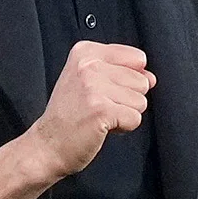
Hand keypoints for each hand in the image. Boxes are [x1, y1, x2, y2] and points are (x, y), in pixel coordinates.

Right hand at [25, 42, 155, 180]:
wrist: (47, 145)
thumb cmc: (69, 116)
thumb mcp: (89, 81)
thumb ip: (123, 73)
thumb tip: (151, 78)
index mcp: (86, 52)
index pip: (137, 58)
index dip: (127, 80)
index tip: (102, 90)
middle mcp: (89, 65)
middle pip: (141, 81)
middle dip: (126, 100)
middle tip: (97, 107)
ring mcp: (94, 87)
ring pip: (140, 101)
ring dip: (124, 114)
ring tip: (99, 117)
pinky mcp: (102, 110)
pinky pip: (135, 118)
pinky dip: (123, 128)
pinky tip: (101, 127)